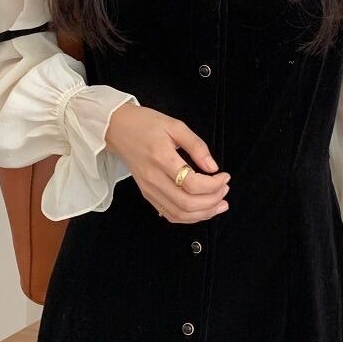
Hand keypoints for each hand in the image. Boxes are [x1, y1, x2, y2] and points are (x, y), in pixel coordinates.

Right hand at [104, 103, 230, 222]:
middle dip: (213, 200)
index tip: (224, 176)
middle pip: (187, 203)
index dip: (214, 184)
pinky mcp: (147, 195)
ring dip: (204, 213)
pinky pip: (170, 214)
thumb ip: (196, 146)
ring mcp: (148, 190)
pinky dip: (189, 217)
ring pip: (180, 214)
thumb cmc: (145, 124)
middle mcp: (153, 178)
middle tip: (224, 189)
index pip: (192, 183)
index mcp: (161, 158)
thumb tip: (213, 167)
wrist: (117, 129)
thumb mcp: (175, 126)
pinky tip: (202, 210)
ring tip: (219, 204)